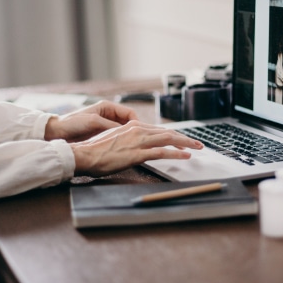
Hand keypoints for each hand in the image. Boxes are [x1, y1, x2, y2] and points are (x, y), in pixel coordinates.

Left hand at [44, 100, 138, 141]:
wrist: (57, 132)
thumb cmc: (73, 123)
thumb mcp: (93, 122)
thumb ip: (110, 125)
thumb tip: (125, 130)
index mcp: (107, 107)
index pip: (129, 113)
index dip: (136, 122)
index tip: (139, 132)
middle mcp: (108, 115)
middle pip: (128, 122)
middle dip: (134, 131)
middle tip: (139, 140)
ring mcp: (105, 125)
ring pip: (122, 131)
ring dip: (127, 137)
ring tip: (132, 145)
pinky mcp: (101, 134)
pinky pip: (115, 137)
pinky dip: (119, 142)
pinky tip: (121, 148)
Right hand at [70, 120, 202, 176]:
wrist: (84, 154)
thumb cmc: (96, 150)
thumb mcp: (114, 140)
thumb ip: (127, 140)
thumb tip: (135, 145)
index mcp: (132, 127)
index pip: (158, 130)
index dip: (173, 135)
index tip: (183, 140)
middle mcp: (138, 130)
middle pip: (167, 132)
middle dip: (184, 138)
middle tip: (197, 143)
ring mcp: (138, 141)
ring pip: (168, 139)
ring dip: (185, 143)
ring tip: (197, 147)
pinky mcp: (138, 154)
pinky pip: (162, 152)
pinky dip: (176, 154)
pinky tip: (185, 156)